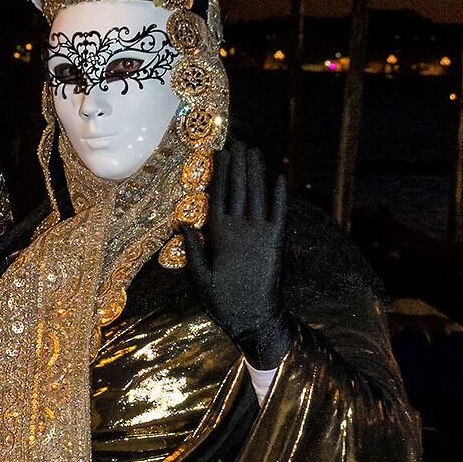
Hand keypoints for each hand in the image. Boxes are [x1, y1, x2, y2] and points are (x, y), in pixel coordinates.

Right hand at [181, 146, 290, 368]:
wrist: (257, 319)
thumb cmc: (223, 302)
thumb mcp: (198, 278)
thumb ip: (193, 248)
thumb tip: (182, 221)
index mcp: (219, 235)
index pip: (218, 195)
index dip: (219, 171)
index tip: (219, 151)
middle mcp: (241, 228)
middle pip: (239, 188)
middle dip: (238, 163)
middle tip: (238, 141)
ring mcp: (262, 233)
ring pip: (258, 194)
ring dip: (256, 171)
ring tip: (254, 150)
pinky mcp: (278, 241)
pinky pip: (280, 212)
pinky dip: (280, 194)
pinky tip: (279, 177)